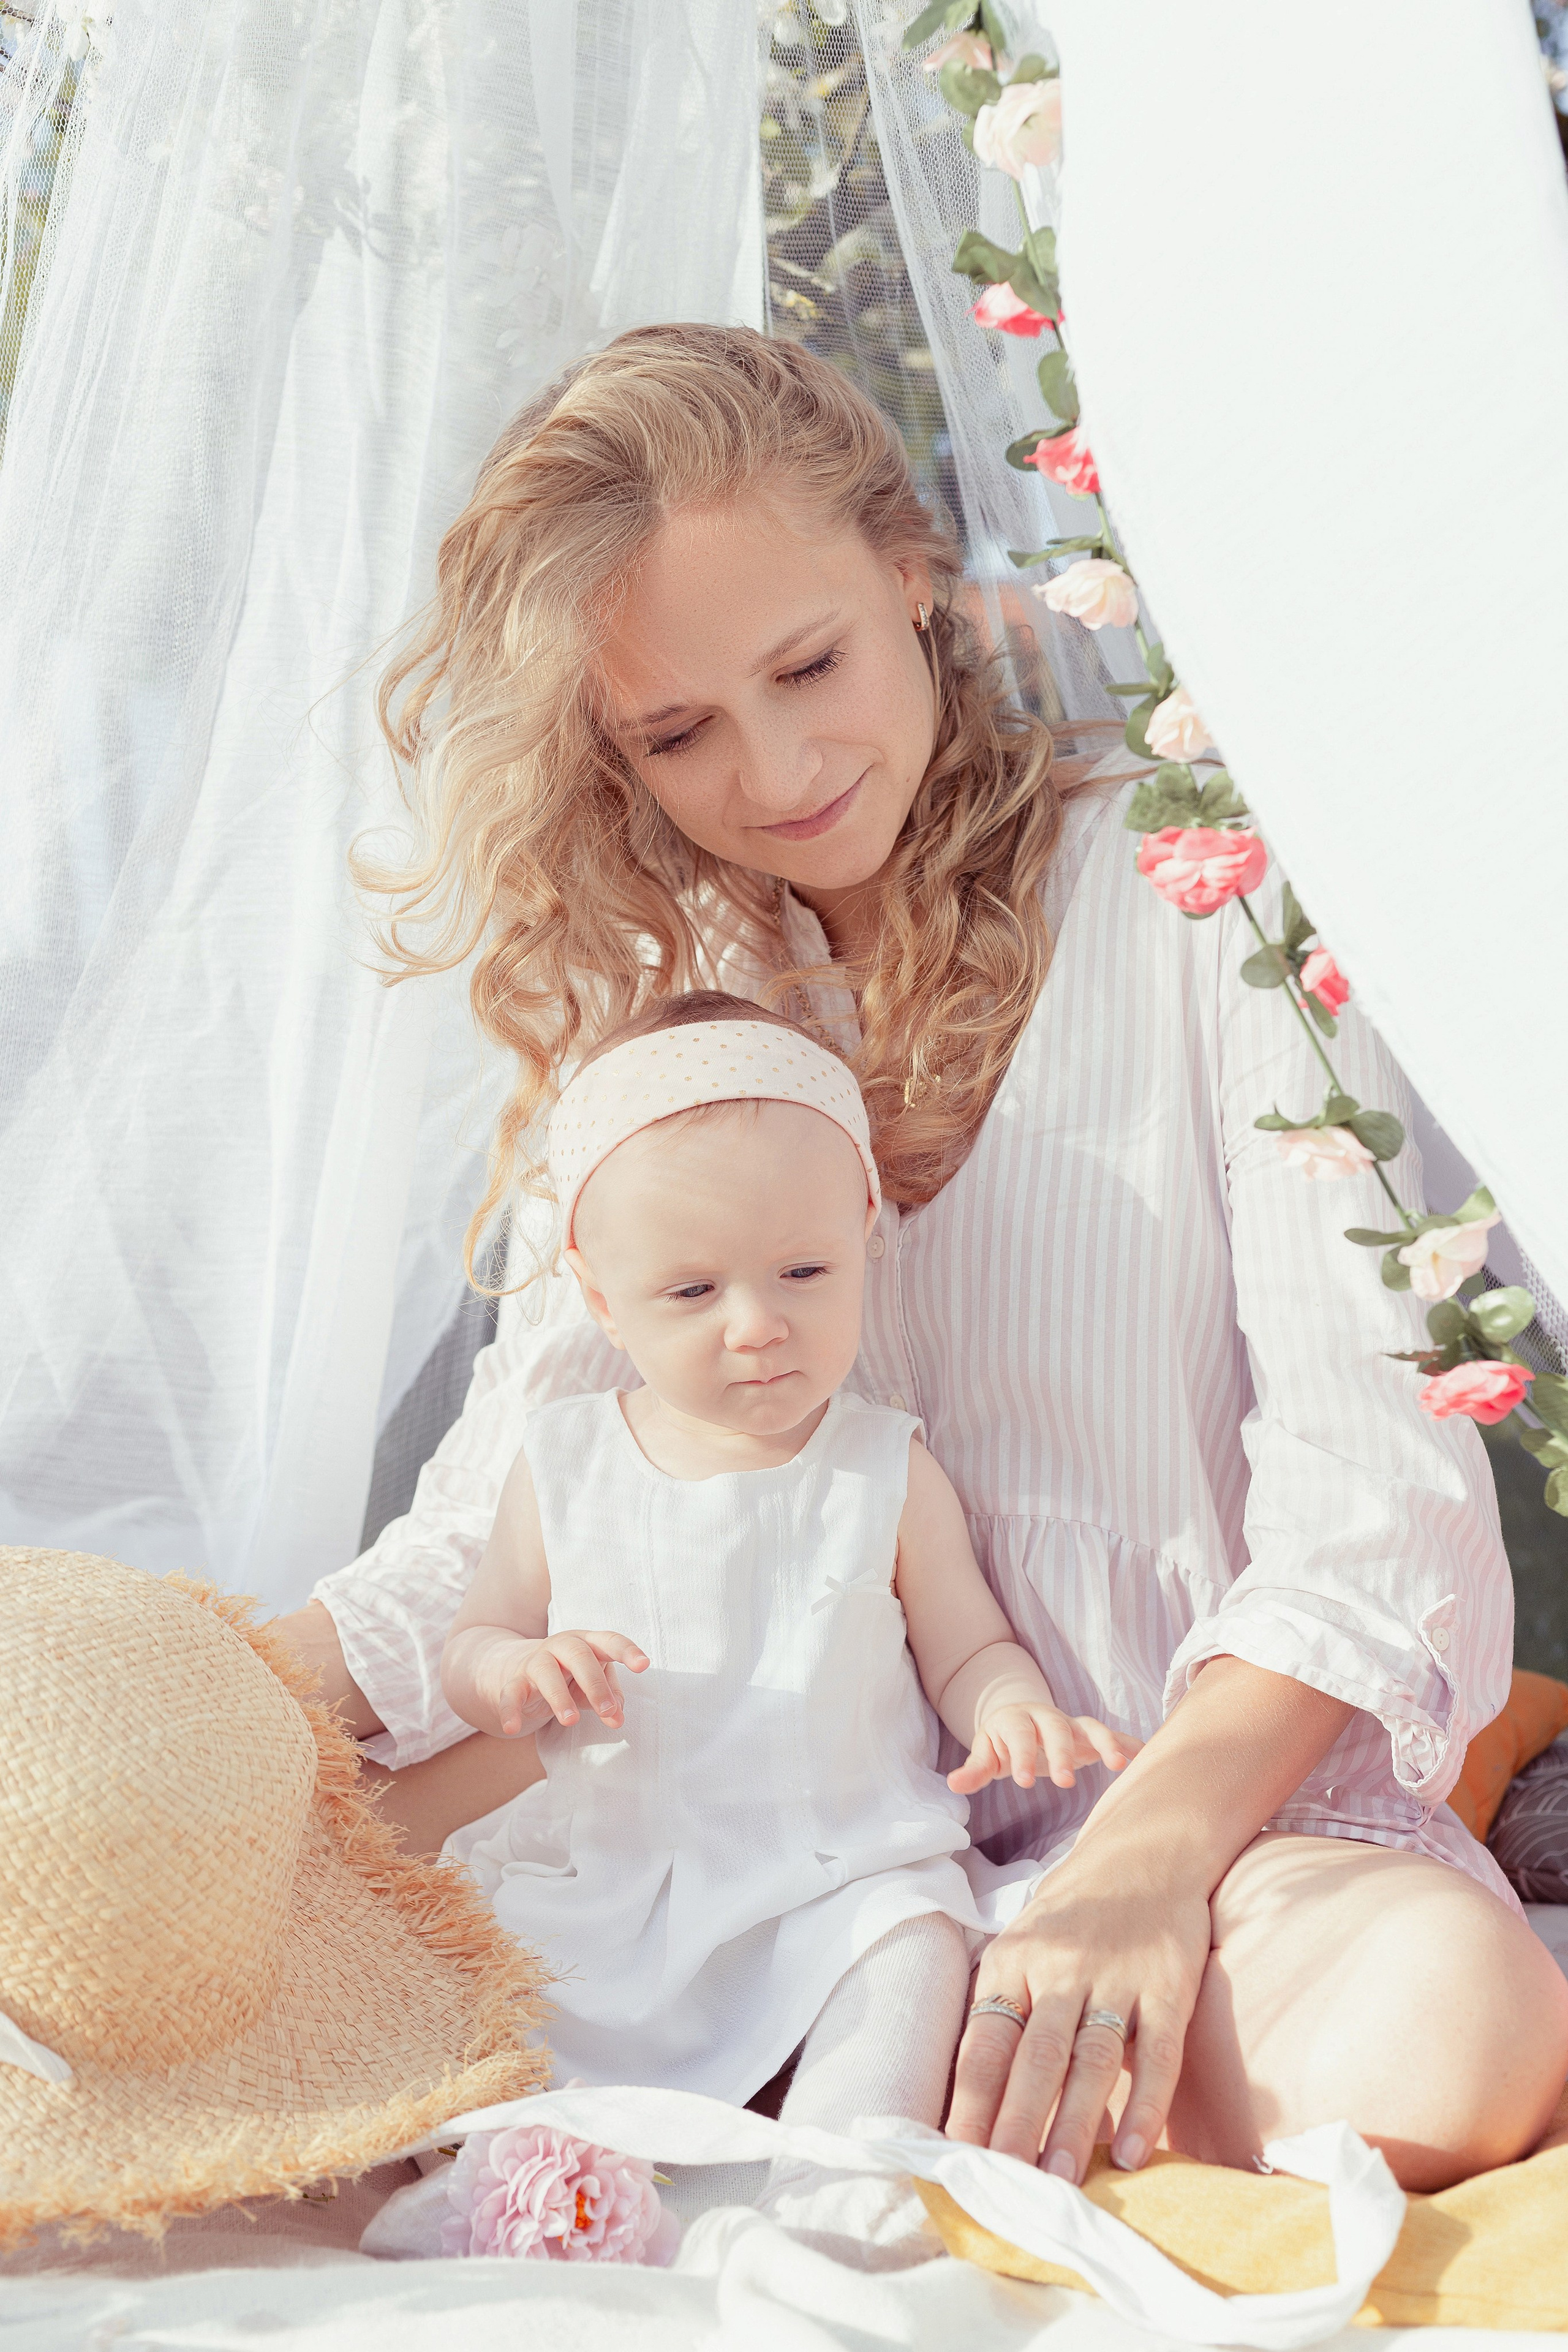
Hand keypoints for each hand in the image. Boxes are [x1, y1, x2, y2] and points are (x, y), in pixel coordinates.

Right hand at [495, 1630, 647, 1737]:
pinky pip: (511, 1693)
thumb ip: (610, 1696)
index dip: (627, 1651)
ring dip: (559, 1697)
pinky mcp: (514, 1681)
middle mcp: (561, 1646)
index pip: (609, 1640)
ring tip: (571, 1721)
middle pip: (579, 1656)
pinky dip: (510, 1710)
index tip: (643, 1665)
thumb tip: (617, 1718)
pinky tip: (511, 1728)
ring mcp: (536, 1662)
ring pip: (546, 1672)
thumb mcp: (593, 1683)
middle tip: (608, 1711)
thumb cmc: (570, 1675)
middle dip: (595, 1684)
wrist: (520, 1669)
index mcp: (587, 1642)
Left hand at [945, 1838, 1209, 2183]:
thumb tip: (986, 2103)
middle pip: (1034, 2058)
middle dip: (1015, 2125)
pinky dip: (1147, 2105)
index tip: (956, 2156)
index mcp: (1013, 1960)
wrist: (1146, 1850)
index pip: (984, 2041)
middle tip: (1002, 2185)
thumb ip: (1011, 2013)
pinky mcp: (1170, 1986)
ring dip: (1074, 2126)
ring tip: (1060, 2182)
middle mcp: (1061, 1968)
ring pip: (1091, 2062)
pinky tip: (1135, 2153)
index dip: (970, 2102)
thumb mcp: (1024, 1946)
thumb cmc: (1074, 1913)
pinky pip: (1159, 2054)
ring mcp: (1118, 1976)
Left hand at [948, 1704, 1139, 1794]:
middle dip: (1061, 1753)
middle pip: (1056, 1730)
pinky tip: (1149, 1755)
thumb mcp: (986, 1753)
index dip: (1021, 1756)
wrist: (1020, 1718)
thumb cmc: (1002, 1742)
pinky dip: (1130, 1743)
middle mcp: (1047, 1718)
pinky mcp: (1089, 1735)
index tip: (1022, 1782)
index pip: (1018, 1736)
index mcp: (1017, 1721)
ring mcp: (1072, 1724)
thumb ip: (975, 1769)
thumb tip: (953, 1784)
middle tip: (1064, 1782)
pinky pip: (1112, 1735)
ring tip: (1118, 1765)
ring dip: (1104, 1743)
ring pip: (1090, 1727)